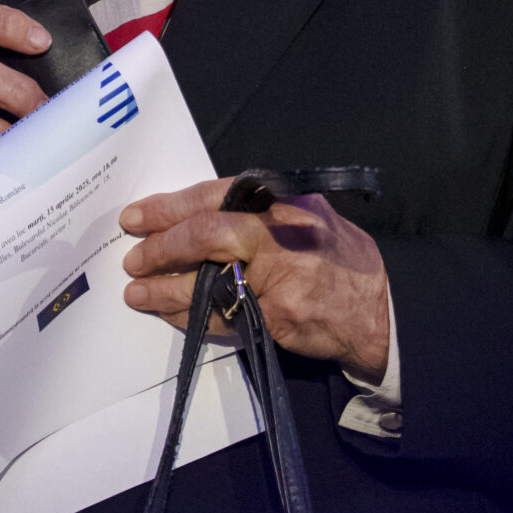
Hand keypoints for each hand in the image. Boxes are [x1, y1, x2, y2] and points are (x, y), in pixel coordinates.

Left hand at [119, 178, 390, 380]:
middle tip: (133, 258)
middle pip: (206, 233)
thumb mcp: (304, 216)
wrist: (380, 309)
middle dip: (162, 246)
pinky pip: (222, 317)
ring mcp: (281, 277)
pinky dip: (189, 317)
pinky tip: (168, 314)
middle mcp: (281, 233)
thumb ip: (256, 212)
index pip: (214, 195)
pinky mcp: (278, 316)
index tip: (134, 217)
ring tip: (136, 291)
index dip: (168, 207)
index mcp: (282, 201)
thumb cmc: (335, 258)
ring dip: (164, 288)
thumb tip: (191, 216)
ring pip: (207, 280)